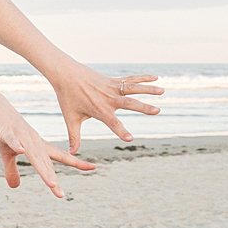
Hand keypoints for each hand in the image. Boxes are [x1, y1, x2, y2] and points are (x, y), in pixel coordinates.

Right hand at [0, 102, 95, 197]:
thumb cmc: (4, 129)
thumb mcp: (7, 153)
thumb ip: (12, 170)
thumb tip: (15, 187)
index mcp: (37, 147)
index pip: (60, 157)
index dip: (76, 162)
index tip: (93, 167)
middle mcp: (33, 142)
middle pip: (45, 163)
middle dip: (52, 178)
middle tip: (61, 195)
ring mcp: (20, 137)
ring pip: (33, 155)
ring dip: (41, 168)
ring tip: (50, 183)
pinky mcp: (7, 132)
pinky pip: (13, 139)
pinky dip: (17, 144)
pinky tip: (21, 150)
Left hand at [46, 62, 163, 152]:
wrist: (65, 74)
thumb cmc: (67, 97)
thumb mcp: (71, 118)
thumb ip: (74, 136)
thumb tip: (72, 153)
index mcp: (99, 109)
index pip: (112, 123)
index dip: (121, 131)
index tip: (131, 139)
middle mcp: (108, 98)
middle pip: (129, 103)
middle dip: (143, 107)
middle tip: (157, 110)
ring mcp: (111, 88)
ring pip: (133, 88)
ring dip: (148, 89)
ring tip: (162, 92)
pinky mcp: (112, 80)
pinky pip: (130, 79)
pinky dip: (143, 78)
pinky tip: (155, 78)